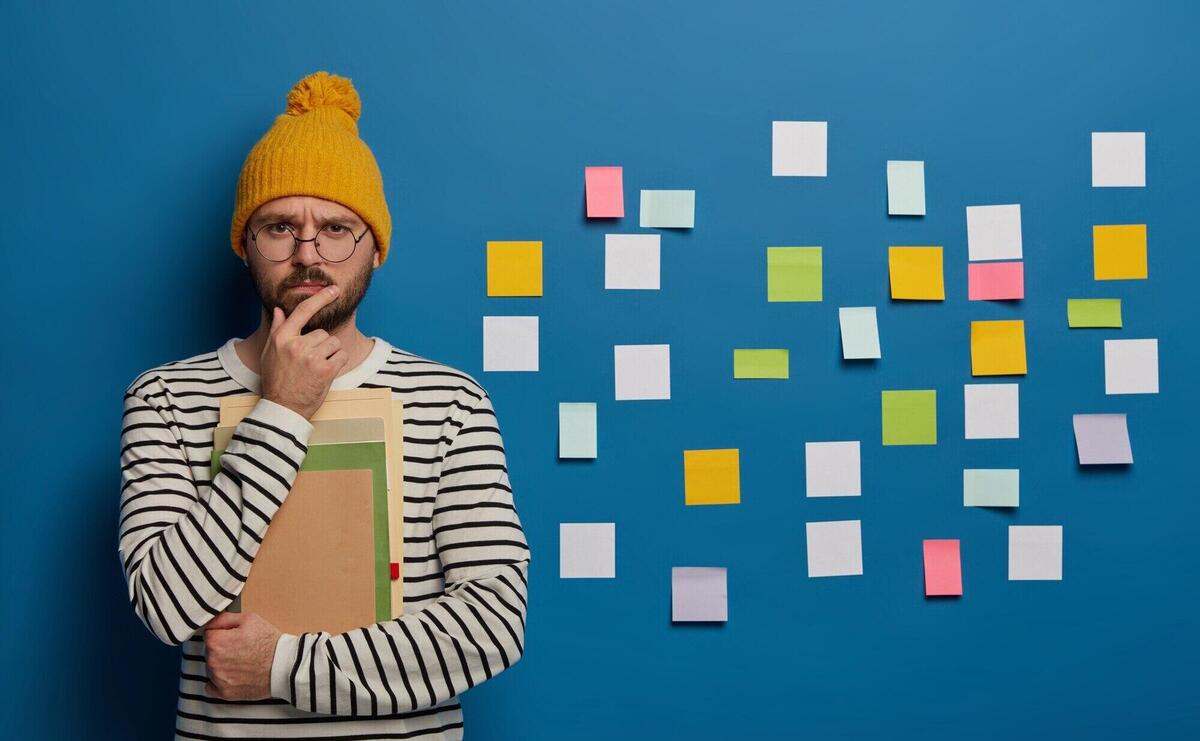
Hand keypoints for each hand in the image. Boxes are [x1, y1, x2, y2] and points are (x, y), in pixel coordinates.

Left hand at [202, 611, 281, 700]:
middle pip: (209, 652)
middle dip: (221, 649)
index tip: (233, 637)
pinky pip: (212, 687)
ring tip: (241, 662)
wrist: (284, 666)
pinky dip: (220, 682)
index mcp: (217, 642)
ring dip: (221, 665)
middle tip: (240, 649)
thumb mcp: (250, 619)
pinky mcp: (225, 693)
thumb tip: (210, 622)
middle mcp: (213, 661)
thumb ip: (224, 618)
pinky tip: (234, 676)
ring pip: (211, 668)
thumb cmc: (269, 642)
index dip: (222, 633)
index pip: (209, 634)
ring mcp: (218, 679)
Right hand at [260, 284, 349, 419]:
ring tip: (317, 368)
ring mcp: (311, 357)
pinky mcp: (326, 370)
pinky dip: (338, 362)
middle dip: (321, 345)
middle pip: (322, 332)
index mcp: (282, 338)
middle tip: (310, 362)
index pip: (302, 311)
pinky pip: (342, 355)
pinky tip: (326, 372)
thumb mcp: (270, 353)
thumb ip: (277, 330)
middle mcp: (296, 345)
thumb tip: (279, 310)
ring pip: (333, 343)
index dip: (320, 298)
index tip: (333, 290)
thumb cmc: (276, 380)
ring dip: (330, 353)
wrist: (283, 408)